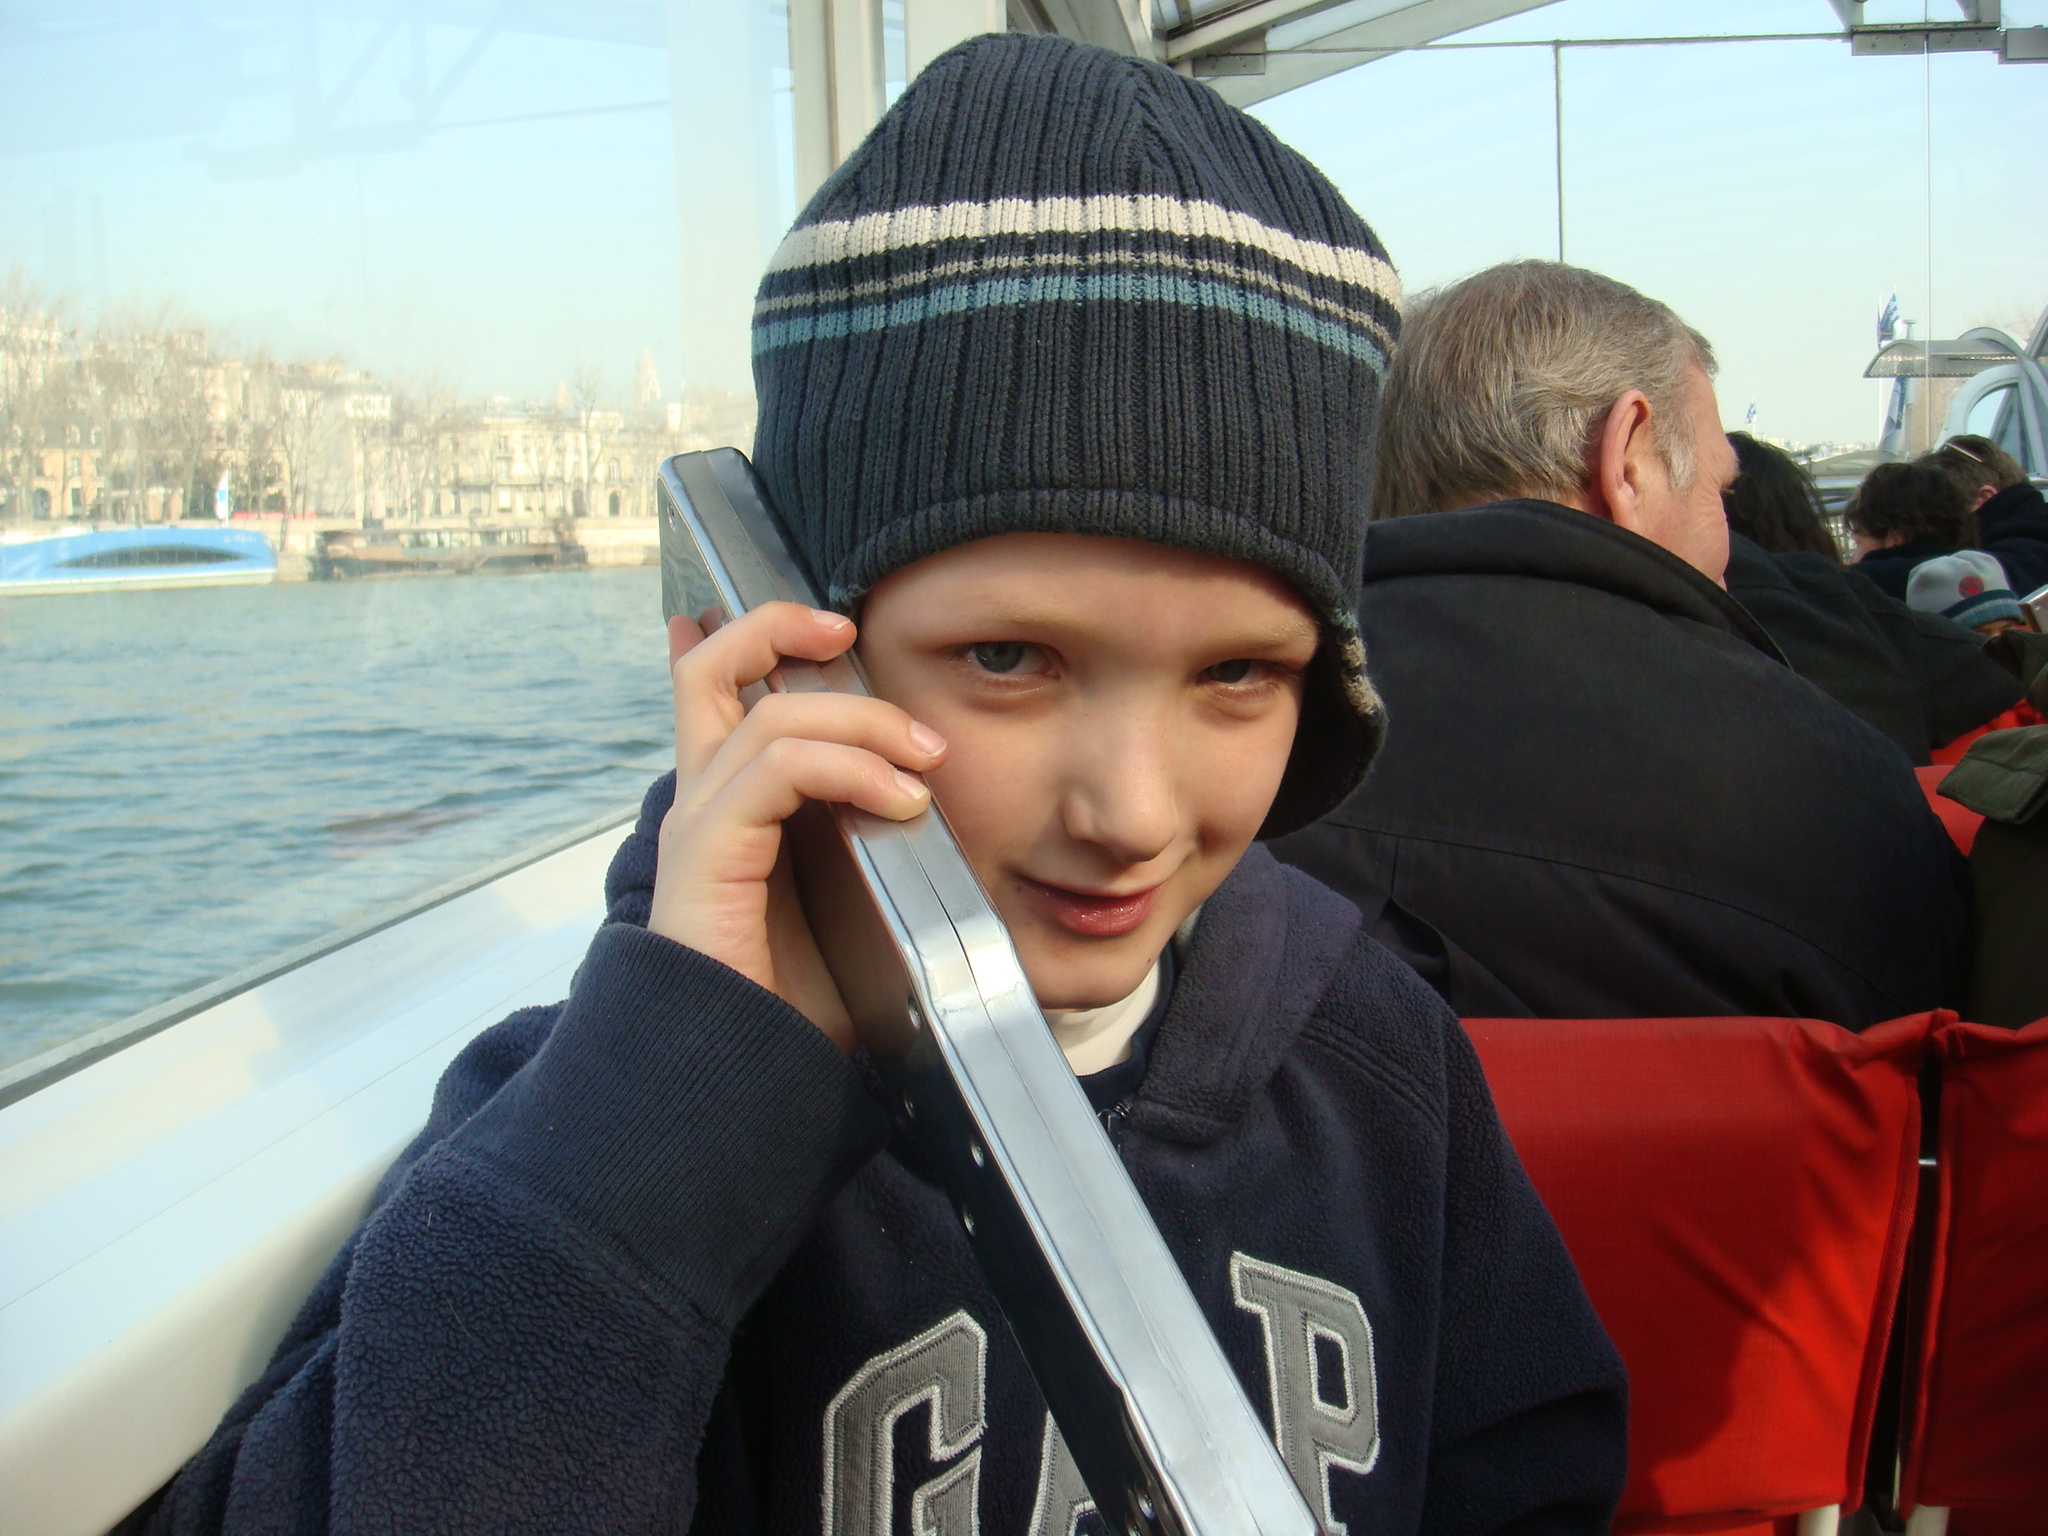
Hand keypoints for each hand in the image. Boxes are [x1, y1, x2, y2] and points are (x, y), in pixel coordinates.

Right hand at [648, 602, 946, 1049]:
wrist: (736, 1082)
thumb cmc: (791, 1008)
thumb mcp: (850, 909)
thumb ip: (871, 852)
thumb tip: (933, 816)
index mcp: (729, 810)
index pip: (714, 695)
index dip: (748, 638)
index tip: (817, 621)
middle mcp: (702, 804)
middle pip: (710, 670)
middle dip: (780, 628)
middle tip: (850, 630)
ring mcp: (699, 825)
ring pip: (766, 712)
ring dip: (860, 721)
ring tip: (923, 757)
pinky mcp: (707, 853)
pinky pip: (775, 769)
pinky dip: (848, 768)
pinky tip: (900, 800)